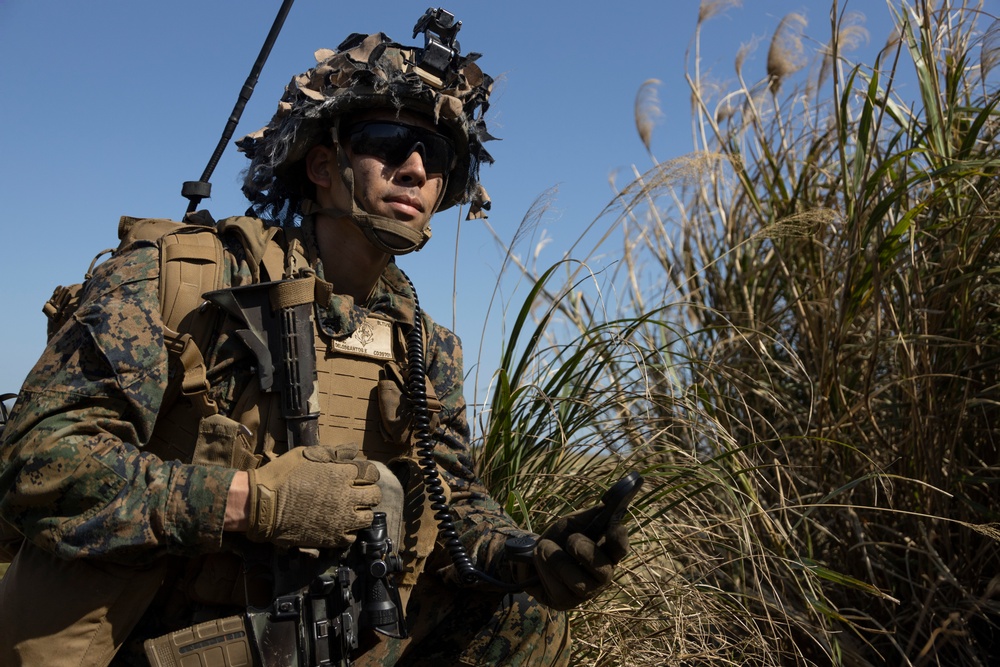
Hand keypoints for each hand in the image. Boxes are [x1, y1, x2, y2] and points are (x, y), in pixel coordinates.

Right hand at [246, 443, 379, 548]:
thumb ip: (333, 452)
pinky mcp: (332, 537)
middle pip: (375, 496)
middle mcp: (347, 496)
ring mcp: (341, 519)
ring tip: (348, 510)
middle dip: (368, 493)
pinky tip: (337, 525)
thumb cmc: (282, 475)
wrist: (263, 505)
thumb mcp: (307, 454)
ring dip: (360, 513)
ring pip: (367, 517)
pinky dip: (348, 531)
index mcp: (343, 473)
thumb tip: (354, 449)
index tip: (358, 477)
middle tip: (355, 494)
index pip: (372, 473)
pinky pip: (352, 536)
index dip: (367, 474)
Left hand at [527, 504, 630, 610]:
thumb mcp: (571, 523)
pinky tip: (539, 564)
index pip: (620, 549)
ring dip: (556, 559)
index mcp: (605, 553)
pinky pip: (557, 589)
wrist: (527, 555)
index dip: (620, 540)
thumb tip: (608, 506)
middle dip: (585, 551)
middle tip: (571, 540)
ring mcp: (585, 592)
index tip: (614, 527)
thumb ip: (590, 516)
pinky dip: (544, 570)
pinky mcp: (565, 602)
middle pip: (603, 569)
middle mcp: (601, 575)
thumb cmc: (556, 539)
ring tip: (543, 548)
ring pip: (578, 581)